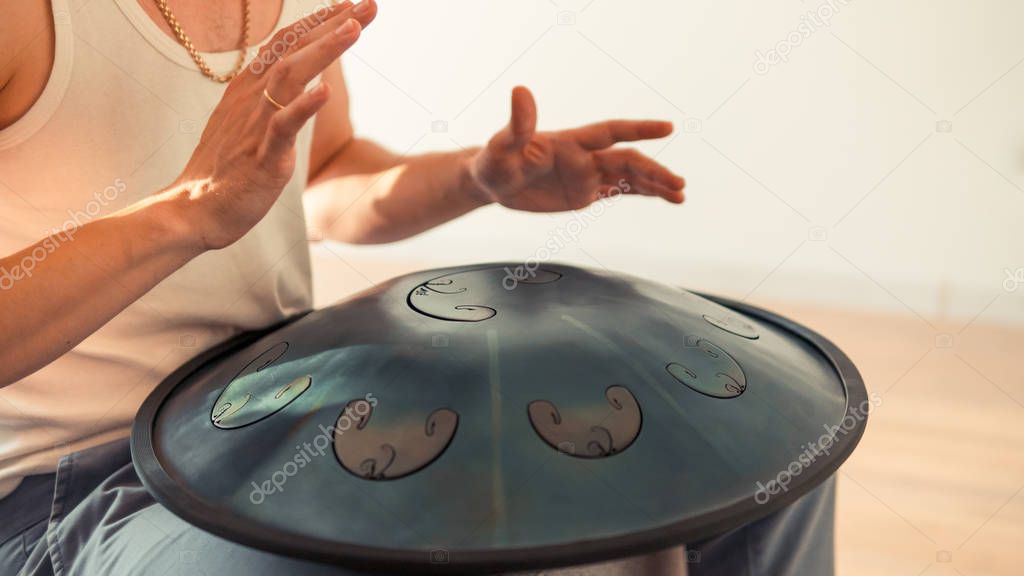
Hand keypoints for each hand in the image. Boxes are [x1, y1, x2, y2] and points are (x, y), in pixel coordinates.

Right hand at [171, 0, 377, 249]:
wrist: (195, 209)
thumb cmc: (226, 171)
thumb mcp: (249, 125)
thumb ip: (272, 101)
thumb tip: (297, 84)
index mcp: (249, 89)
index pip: (286, 44)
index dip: (318, 21)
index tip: (350, 5)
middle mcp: (252, 97)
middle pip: (294, 49)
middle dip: (333, 23)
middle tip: (369, 4)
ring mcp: (256, 124)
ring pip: (291, 76)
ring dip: (324, 49)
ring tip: (354, 28)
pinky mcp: (262, 155)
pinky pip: (283, 127)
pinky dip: (304, 107)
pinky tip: (326, 92)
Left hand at [469, 86, 685, 211]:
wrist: (490, 181)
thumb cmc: (493, 160)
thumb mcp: (501, 146)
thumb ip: (517, 125)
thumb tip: (520, 91)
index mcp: (570, 143)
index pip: (610, 132)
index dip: (638, 129)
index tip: (667, 128)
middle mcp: (584, 157)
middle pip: (628, 161)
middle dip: (654, 172)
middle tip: (678, 185)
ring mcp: (586, 175)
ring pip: (629, 177)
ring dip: (655, 184)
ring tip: (680, 196)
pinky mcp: (584, 193)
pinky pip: (619, 192)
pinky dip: (642, 194)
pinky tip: (664, 197)